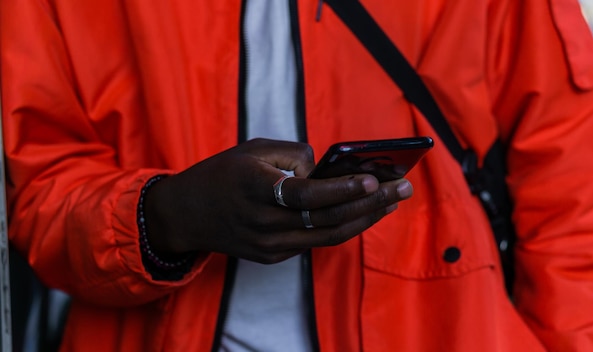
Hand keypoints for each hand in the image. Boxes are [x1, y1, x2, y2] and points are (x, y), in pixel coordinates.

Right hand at [143, 138, 412, 263]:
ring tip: (391, 202)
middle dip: (371, 205)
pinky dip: (341, 227)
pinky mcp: (272, 256)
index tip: (374, 180)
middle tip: (403, 189)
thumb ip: (294, 156)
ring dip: (364, 219)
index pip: (308, 195)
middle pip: (328, 219)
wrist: (186, 214)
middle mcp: (265, 223)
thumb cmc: (222, 174)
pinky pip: (314, 241)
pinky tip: (362, 214)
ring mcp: (269, 245)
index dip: (343, 190)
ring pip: (328, 236)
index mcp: (257, 189)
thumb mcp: (253, 149)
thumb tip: (329, 171)